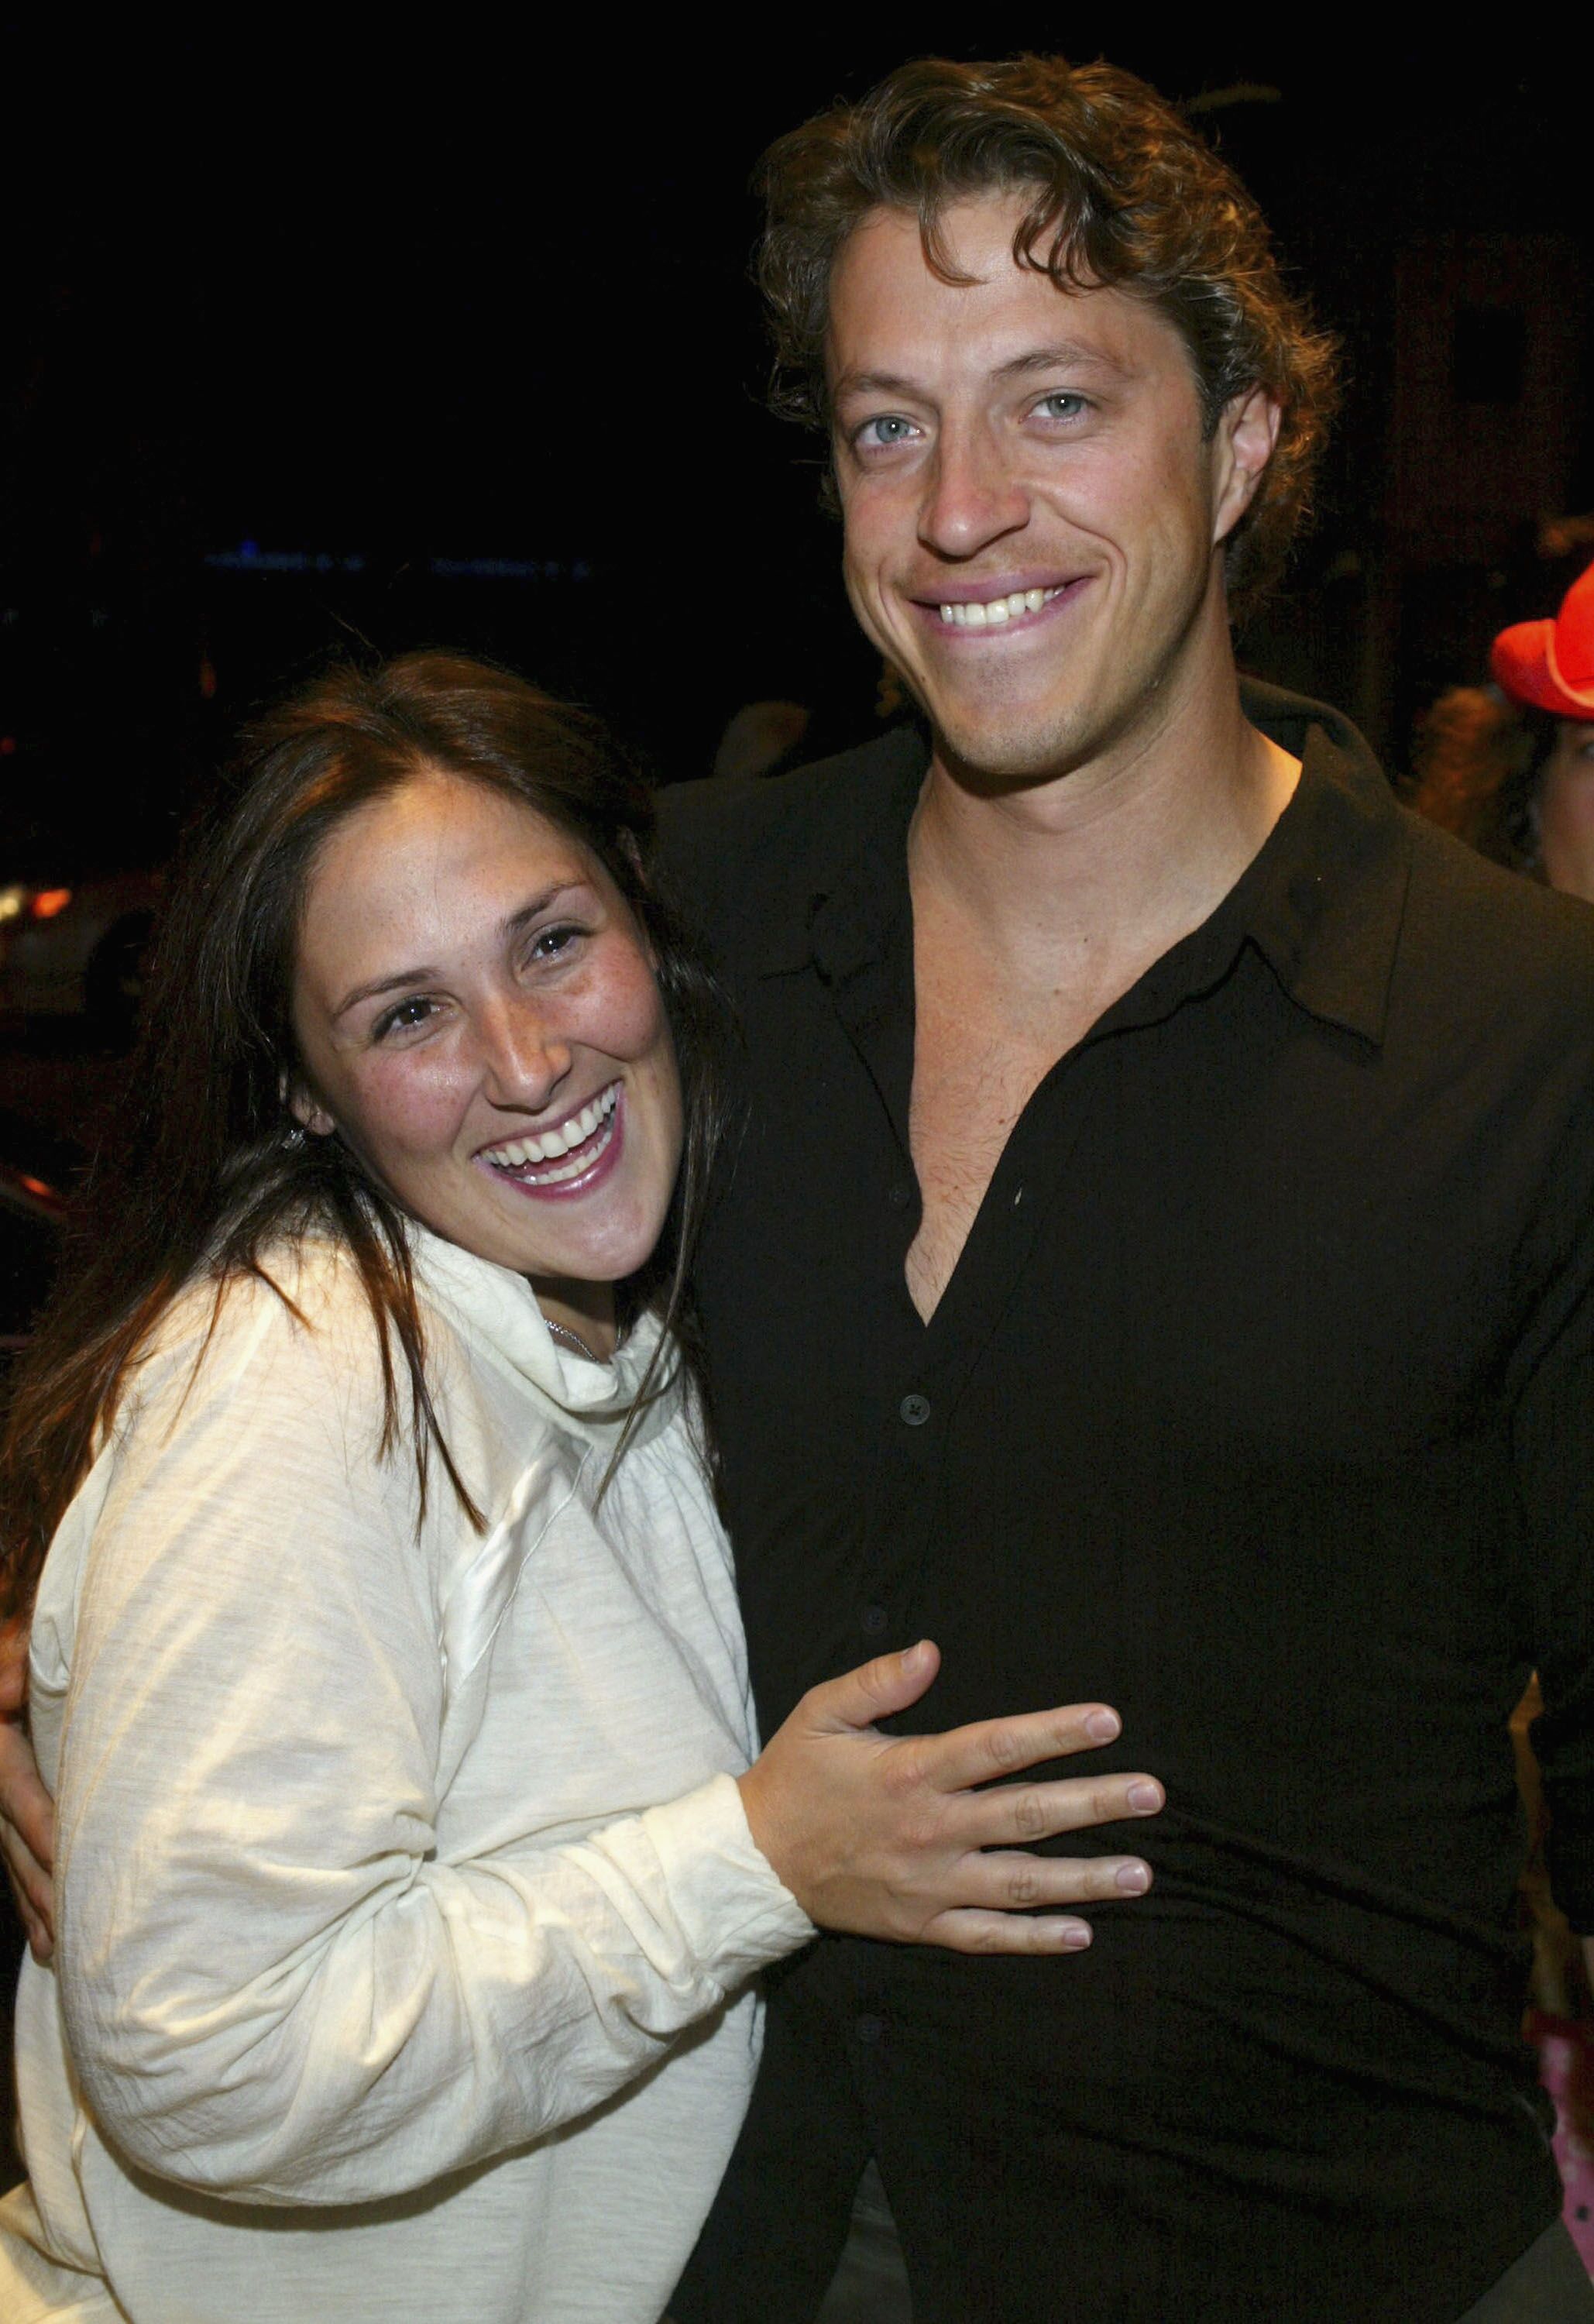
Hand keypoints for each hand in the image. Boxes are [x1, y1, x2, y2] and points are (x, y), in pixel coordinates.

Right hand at [0, 1615, 55, 1961]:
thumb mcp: (11, 1652)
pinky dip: (29, 1901)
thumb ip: (11, 1663)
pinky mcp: (7, 1821)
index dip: (41, 1828)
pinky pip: (14, 1864)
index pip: (17, 1795)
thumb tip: (9, 1689)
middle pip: (16, 1846)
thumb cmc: (14, 1659)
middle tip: (76, 1930)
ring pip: (13, 1864)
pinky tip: (48, 1941)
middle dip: (44, 1889)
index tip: (66, 1862)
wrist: (2, 1685)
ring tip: (59, 1953)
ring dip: (35, 1907)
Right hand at [737, 1640, 1161, 1954]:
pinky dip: (1034, 1939)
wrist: (754, 1862)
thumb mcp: (822, 1712)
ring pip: (1019, 1883)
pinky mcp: (921, 1925)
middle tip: (1151, 1795)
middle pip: (1026, 1815)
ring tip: (1141, 1875)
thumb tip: (931, 1652)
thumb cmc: (795, 1776)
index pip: (997, 1747)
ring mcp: (929, 1884)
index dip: (1055, 1732)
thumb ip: (878, 1680)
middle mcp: (930, 1830)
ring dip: (1083, 1880)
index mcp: (911, 1772)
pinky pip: (986, 1938)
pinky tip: (1081, 1934)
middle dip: (1094, 1804)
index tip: (1108, 1721)